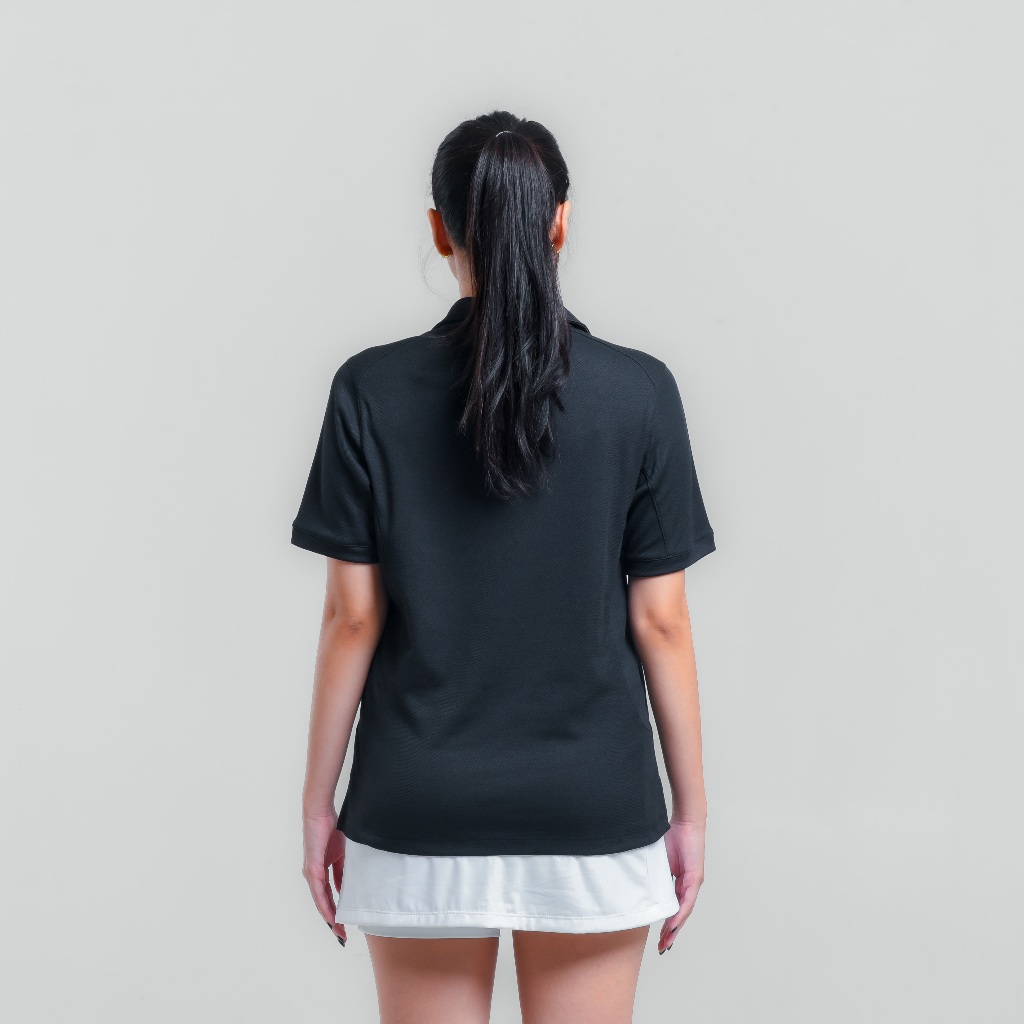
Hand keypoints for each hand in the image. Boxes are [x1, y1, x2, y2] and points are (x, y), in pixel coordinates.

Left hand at [302, 808, 346, 944]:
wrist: (320, 813)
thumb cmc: (331, 828)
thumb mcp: (342, 853)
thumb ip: (343, 870)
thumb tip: (347, 886)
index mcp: (321, 870)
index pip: (328, 895)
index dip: (336, 910)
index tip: (344, 923)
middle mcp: (313, 875)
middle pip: (323, 903)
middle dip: (333, 920)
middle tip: (342, 935)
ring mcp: (311, 872)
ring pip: (320, 901)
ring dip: (329, 917)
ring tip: (338, 930)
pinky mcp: (312, 868)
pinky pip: (319, 891)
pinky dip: (324, 905)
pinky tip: (330, 915)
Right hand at [658, 818, 704, 952]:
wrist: (686, 821)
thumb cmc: (671, 835)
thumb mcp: (657, 859)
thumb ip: (652, 873)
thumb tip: (638, 882)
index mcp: (679, 881)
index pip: (673, 907)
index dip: (666, 923)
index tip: (659, 936)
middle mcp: (688, 885)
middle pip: (679, 914)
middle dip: (670, 932)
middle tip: (662, 947)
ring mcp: (693, 883)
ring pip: (684, 911)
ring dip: (675, 927)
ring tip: (667, 941)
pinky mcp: (695, 877)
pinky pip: (687, 900)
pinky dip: (680, 913)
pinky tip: (674, 924)